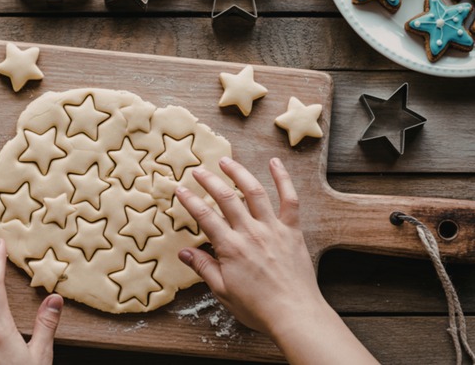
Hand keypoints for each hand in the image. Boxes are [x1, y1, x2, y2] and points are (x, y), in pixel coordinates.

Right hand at [176, 157, 376, 363]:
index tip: (180, 189)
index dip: (190, 201)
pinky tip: (275, 163)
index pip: (205, 217)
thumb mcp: (223, 292)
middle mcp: (251, 233)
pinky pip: (289, 199)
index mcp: (231, 248)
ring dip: (239, 173)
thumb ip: (204, 268)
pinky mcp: (292, 230)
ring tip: (226, 161)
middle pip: (226, 198)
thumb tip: (184, 253)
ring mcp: (273, 229)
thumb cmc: (258, 308)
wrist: (294, 314)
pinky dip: (283, 179)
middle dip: (209, 181)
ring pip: (254, 192)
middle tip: (197, 171)